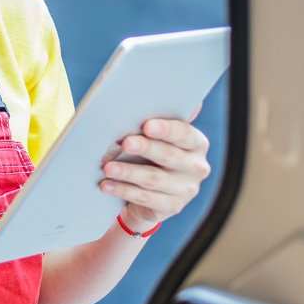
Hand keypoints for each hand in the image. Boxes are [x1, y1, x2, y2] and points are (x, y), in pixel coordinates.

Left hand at [100, 113, 211, 232]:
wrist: (153, 194)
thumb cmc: (152, 156)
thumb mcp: (158, 139)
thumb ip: (157, 123)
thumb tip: (155, 96)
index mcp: (197, 143)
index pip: (184, 134)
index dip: (166, 129)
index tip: (146, 125)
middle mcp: (197, 167)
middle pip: (169, 156)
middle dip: (145, 148)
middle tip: (125, 143)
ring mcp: (187, 190)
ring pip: (154, 179)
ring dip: (128, 172)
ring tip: (107, 167)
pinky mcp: (172, 207)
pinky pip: (145, 198)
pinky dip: (123, 190)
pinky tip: (106, 185)